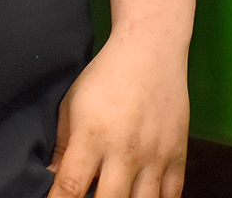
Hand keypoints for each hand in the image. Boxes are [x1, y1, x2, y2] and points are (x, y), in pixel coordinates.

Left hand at [48, 36, 189, 197]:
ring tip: (116, 195)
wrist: (151, 48)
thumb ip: (62, 146)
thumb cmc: (106, 75)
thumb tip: (54, 179)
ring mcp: (154, 154)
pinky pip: (172, 195)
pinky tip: (143, 197)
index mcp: (92, 138)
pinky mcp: (177, 153)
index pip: (70, 188)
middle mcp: (124, 151)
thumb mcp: (72, 104)